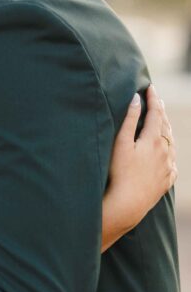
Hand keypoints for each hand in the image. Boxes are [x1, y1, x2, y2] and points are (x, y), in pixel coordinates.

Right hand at [104, 86, 176, 240]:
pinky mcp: (166, 180)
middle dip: (160, 112)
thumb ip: (129, 119)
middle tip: (156, 100)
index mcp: (153, 140)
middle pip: (165, 127)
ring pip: (171, 143)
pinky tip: (166, 153)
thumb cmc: (119, 173)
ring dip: (166, 130)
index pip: (155, 113)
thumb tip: (136, 99)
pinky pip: (172, 162)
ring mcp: (167, 167)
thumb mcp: (121, 143)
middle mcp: (165, 152)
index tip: (150, 87)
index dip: (153, 99)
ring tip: (162, 123)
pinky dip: (169, 151)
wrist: (128, 204)